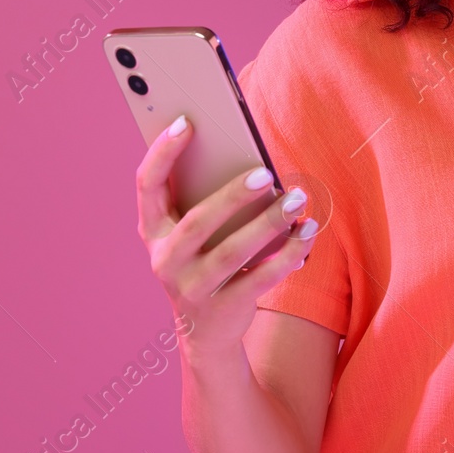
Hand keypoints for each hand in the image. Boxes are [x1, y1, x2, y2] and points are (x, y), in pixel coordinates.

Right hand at [136, 115, 318, 355]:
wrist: (206, 331)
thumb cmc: (204, 260)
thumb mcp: (194, 233)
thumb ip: (206, 198)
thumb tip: (250, 158)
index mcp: (153, 230)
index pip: (146, 185)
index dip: (162, 152)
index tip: (187, 121)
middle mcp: (164, 260)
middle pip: (198, 222)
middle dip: (233, 195)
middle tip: (266, 173)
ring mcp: (191, 288)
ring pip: (233, 252)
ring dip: (269, 223)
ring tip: (298, 200)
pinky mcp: (223, 308)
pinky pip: (260, 278)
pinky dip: (287, 254)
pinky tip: (307, 234)